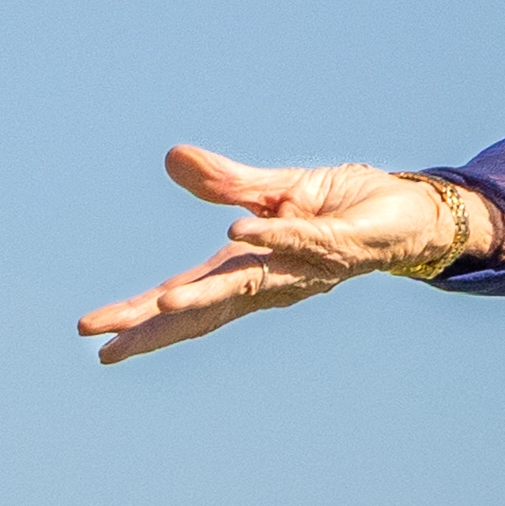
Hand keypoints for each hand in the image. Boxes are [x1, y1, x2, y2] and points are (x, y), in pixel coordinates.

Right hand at [79, 143, 491, 361]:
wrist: (412, 214)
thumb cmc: (344, 209)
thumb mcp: (275, 188)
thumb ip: (224, 180)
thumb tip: (172, 158)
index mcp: (245, 269)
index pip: (180, 296)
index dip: (137, 315)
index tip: (92, 333)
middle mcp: (269, 278)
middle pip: (200, 309)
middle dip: (151, 329)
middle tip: (102, 348)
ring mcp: (301, 266)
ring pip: (244, 285)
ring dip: (204, 296)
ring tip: (162, 306)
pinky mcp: (338, 244)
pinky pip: (301, 240)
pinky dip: (270, 238)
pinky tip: (237, 234)